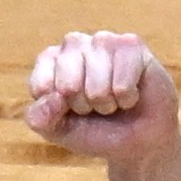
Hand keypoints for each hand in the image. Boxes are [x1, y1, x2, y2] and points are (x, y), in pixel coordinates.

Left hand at [25, 31, 180, 164]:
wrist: (138, 139)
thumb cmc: (96, 130)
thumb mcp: (59, 131)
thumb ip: (41, 119)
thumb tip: (52, 98)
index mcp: (50, 60)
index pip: (42, 85)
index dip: (59, 109)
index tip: (71, 110)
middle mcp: (74, 44)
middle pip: (68, 85)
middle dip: (84, 106)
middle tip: (96, 106)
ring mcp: (103, 40)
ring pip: (96, 86)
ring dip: (107, 104)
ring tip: (114, 100)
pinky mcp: (131, 45)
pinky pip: (122, 84)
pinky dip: (127, 99)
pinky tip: (131, 94)